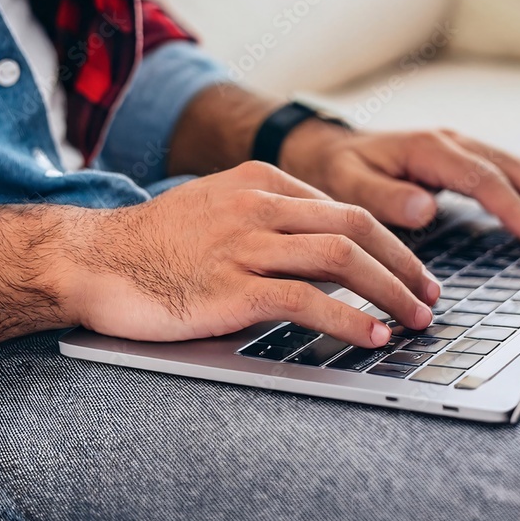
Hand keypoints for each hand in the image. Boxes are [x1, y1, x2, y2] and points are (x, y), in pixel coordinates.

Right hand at [62, 161, 439, 347]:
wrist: (89, 261)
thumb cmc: (152, 247)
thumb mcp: (216, 214)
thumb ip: (268, 225)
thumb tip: (322, 259)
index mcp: (259, 184)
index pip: (343, 209)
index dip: (388, 244)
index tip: (410, 272)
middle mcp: (258, 207)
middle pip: (356, 227)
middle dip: (404, 265)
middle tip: (430, 297)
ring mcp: (245, 245)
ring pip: (341, 258)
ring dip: (389, 292)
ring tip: (415, 320)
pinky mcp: (231, 287)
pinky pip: (306, 300)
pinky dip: (348, 319)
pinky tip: (372, 336)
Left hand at [281, 123, 519, 246]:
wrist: (327, 149)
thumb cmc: (336, 170)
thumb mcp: (347, 184)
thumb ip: (384, 197)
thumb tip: (426, 208)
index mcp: (428, 148)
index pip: (483, 178)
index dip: (514, 208)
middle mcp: (452, 142)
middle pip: (514, 168)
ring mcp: (462, 148)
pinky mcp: (466, 160)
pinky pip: (511, 174)